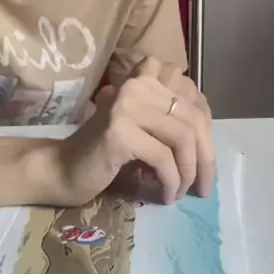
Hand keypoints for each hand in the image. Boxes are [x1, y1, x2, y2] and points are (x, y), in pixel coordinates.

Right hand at [38, 58, 215, 207]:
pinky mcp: (119, 131)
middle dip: (206, 157)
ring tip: (182, 192)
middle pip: (193, 118)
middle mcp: (138, 84)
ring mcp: (127, 105)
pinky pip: (163, 158)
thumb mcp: (145, 129)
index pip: (194, 99)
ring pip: (182, 138)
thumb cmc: (108, 153)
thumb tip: (210, 142)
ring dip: (188, 172)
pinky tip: (166, 195)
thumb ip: (171, 121)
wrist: (63, 169)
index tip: (205, 161)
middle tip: (204, 186)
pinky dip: (171, 181)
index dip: (207, 132)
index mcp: (146, 78)